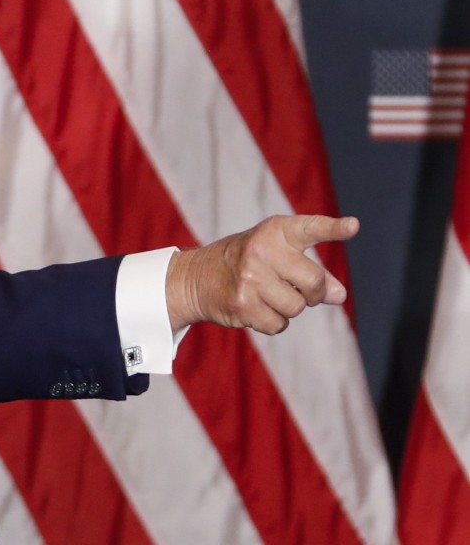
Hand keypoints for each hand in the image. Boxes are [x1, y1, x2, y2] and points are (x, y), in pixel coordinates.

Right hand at [165, 215, 358, 334]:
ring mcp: (250, 278)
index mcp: (274, 231)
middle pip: (314, 283)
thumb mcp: (277, 254)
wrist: (196, 278)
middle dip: (314, 294)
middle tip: (301, 291)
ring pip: (297, 308)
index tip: (354, 226)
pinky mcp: (242, 304)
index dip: (333, 228)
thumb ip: (311, 270)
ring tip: (269, 296)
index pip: (309, 228)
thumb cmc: (246, 262)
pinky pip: (278, 324)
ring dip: (290, 308)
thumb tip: (339, 296)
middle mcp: (261, 250)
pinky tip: (257, 308)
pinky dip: (274, 322)